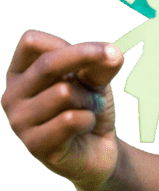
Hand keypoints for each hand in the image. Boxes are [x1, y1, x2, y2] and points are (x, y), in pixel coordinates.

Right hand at [2, 31, 124, 190]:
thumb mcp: (94, 76)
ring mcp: (19, 123)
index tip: (94, 52)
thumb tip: (113, 55)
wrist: (98, 148)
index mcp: (19, 74)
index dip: (66, 42)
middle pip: (47, 64)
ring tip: (91, 107)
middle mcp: (12, 97)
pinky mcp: (35, 146)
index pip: (31, 42)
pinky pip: (70, 119)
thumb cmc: (88, 105)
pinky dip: (88, 118)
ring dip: (90, 97)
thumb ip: (100, 62)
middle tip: (114, 58)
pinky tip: (86, 126)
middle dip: (86, 57)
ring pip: (63, 93)